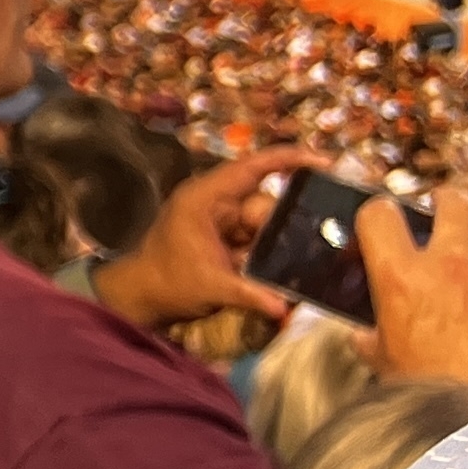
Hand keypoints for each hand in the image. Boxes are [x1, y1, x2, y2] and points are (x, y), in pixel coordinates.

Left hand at [91, 143, 312, 333]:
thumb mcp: (210, 287)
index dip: (287, 159)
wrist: (143, 297)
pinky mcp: (228, 237)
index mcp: (205, 198)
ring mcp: (223, 220)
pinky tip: (292, 266)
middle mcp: (216, 203)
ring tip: (306, 259)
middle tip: (311, 244)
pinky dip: (273, 250)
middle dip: (287, 224)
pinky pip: (260, 237)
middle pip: (265, 203)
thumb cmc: (168, 283)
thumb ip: (249, 294)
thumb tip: (285, 308)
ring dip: (281, 242)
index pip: (250, 168)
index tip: (324, 161)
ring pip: (266, 223)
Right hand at [358, 191, 467, 390]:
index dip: (377, 214)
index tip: (383, 222)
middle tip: (443, 214)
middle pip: (453, 200)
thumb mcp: (385, 362)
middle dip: (446, 203)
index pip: (379, 213)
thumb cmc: (433, 396)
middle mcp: (452, 266)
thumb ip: (371, 336)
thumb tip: (364, 335)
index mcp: (402, 278)